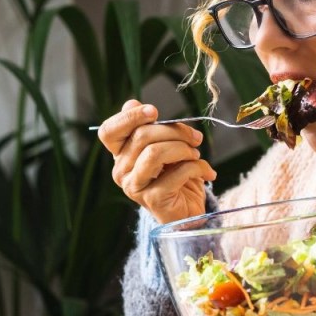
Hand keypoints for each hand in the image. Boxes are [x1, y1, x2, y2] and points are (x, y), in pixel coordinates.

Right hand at [98, 99, 216, 223]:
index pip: (108, 131)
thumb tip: (132, 103)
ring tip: (196, 154)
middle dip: (175, 131)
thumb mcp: (165, 146)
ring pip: (155, 152)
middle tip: (195, 138)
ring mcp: (134, 187)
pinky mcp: (152, 199)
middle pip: (141, 136)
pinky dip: (197, 167)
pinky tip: (207, 172)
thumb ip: (151, 127)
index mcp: (121, 154)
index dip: (129, 117)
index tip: (154, 111)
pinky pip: (176, 173)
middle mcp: (121, 171)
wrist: (188, 212)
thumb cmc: (177, 176)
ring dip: (183, 148)